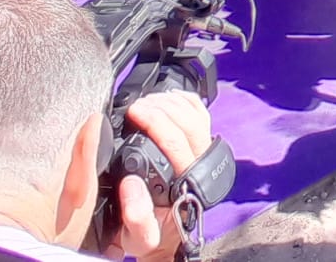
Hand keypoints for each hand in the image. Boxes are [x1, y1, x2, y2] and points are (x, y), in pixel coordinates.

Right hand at [102, 92, 214, 260]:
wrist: (166, 238)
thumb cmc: (152, 234)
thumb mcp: (138, 235)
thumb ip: (136, 216)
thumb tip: (131, 183)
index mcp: (187, 184)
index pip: (176, 142)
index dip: (154, 121)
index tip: (133, 112)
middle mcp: (200, 167)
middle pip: (188, 124)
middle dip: (159, 107)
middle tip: (136, 105)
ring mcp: (204, 156)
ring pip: (196, 117)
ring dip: (171, 102)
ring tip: (146, 102)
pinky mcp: (202, 147)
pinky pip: (201, 116)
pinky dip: (186, 101)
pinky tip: (168, 97)